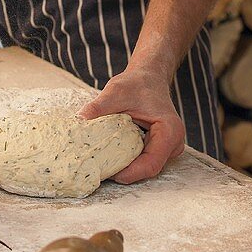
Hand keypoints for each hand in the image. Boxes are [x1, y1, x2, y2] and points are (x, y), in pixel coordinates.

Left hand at [77, 68, 184, 182]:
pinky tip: (111, 156)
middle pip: (148, 168)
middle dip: (125, 172)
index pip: (151, 164)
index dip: (130, 173)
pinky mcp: (159, 148)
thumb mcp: (115, 92)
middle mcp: (173, 143)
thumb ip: (98, 107)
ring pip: (145, 167)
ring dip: (126, 167)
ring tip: (103, 164)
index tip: (109, 173)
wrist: (148, 77)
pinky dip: (128, 160)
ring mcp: (168, 148)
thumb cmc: (136, 83)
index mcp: (169, 131)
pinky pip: (143, 160)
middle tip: (100, 170)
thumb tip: (79, 120)